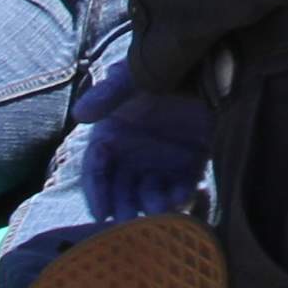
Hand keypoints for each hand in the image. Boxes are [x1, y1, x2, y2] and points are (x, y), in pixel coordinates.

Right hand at [71, 62, 214, 223]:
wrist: (208, 65)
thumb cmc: (162, 67)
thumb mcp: (133, 78)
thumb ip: (108, 94)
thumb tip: (79, 114)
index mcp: (112, 135)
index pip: (97, 169)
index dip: (97, 192)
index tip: (102, 214)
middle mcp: (134, 153)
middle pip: (123, 189)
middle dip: (125, 207)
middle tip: (131, 223)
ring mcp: (162, 161)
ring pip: (152, 193)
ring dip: (154, 204)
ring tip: (161, 210)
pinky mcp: (191, 165)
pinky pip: (182, 187)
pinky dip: (182, 195)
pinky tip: (184, 197)